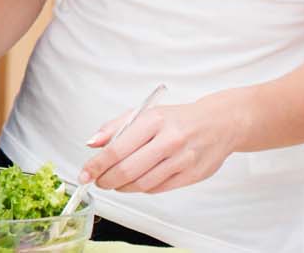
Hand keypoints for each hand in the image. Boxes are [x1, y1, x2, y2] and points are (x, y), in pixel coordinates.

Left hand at [80, 95, 242, 193]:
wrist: (219, 123)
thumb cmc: (176, 119)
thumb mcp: (144, 114)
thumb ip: (114, 128)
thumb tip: (91, 143)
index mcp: (153, 121)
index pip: (116, 149)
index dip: (96, 165)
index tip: (84, 174)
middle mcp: (169, 140)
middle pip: (128, 170)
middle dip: (107, 180)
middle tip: (98, 182)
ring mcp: (183, 159)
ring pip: (143, 183)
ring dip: (123, 187)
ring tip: (115, 183)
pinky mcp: (193, 175)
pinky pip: (159, 188)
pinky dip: (142, 188)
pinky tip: (135, 183)